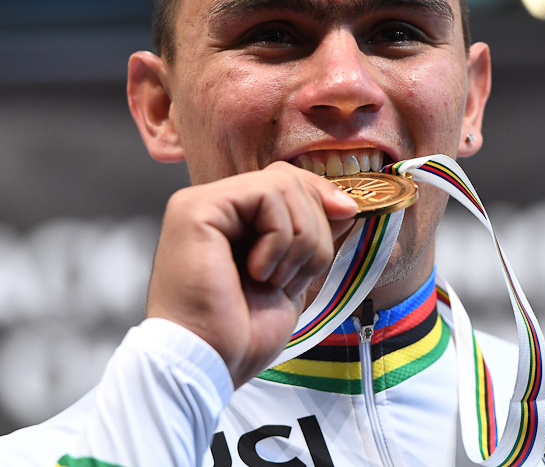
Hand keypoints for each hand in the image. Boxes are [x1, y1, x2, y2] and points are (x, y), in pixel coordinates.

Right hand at [146, 162, 357, 386]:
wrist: (206, 365)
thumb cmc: (238, 336)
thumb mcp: (290, 277)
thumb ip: (309, 238)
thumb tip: (343, 205)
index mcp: (230, 221)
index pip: (285, 182)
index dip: (321, 196)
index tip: (347, 217)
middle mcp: (212, 206)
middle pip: (287, 179)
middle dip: (314, 227)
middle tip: (297, 276)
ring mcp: (201, 204)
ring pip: (281, 185)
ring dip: (299, 239)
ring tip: (276, 280)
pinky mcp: (196, 209)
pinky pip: (264, 195)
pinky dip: (279, 238)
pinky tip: (258, 273)